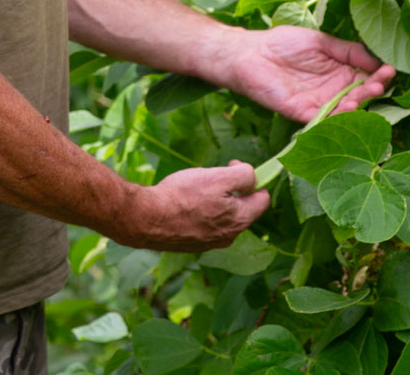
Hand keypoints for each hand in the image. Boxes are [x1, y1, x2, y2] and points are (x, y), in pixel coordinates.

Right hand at [112, 161, 269, 251]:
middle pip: (241, 208)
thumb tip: (252, 178)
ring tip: (194, 188)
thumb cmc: (183, 196)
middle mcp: (228, 236)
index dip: (253, 179)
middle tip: (211, 176)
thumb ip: (244, 176)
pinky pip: (204, 223)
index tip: (233, 166)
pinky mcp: (192, 243)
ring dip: (214, 200)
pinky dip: (199, 211)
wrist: (147, 219)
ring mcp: (209, 242)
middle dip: (231, 190)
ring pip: (222, 215)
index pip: (263, 200)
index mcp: (240, 220)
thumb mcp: (219, 177)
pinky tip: (183, 202)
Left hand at [218, 24, 395, 121]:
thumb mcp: (322, 41)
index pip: (367, 78)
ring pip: (345, 110)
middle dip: (373, 92)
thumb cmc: (284, 43)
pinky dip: (337, 117)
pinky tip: (347, 108)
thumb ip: (349, 51)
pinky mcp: (302, 113)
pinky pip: (324, 119)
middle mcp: (334, 91)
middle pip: (360, 96)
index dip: (380, 76)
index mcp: (341, 73)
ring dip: (358, 105)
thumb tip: (378, 61)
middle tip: (379, 85)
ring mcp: (319, 103)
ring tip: (366, 95)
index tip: (390, 71)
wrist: (250, 52)